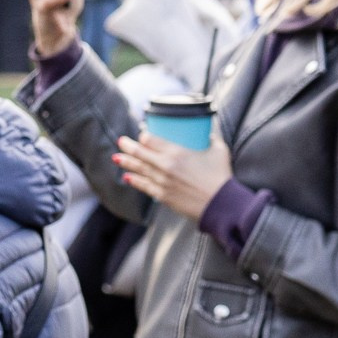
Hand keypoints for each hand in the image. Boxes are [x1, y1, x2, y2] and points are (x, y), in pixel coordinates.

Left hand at [113, 132, 232, 221]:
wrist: (221, 204)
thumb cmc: (221, 176)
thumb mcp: (219, 151)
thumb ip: (212, 139)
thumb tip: (209, 134)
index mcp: (177, 153)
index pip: (151, 140)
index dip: (143, 136)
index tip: (141, 133)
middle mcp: (165, 166)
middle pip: (140, 153)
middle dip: (128, 146)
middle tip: (121, 141)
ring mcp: (161, 182)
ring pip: (139, 169)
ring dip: (126, 163)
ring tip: (116, 157)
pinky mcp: (162, 195)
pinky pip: (143, 186)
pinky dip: (134, 180)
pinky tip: (127, 177)